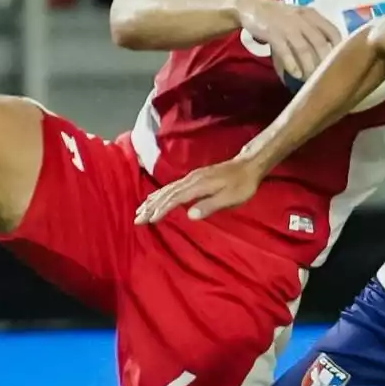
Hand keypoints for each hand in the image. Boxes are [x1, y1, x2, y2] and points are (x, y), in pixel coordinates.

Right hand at [135, 158, 263, 225]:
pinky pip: (172, 186)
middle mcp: (191, 180)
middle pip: (166, 193)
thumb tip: (190, 215)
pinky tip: (156, 197)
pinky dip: (160, 193)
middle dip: (150, 206)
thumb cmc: (242, 185)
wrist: (248, 165)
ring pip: (167, 189)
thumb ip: (210, 205)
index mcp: (198, 185)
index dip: (161, 210)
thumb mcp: (231, 198)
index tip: (149, 220)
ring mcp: (191, 177)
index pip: (174, 199)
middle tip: (136, 218)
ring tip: (139, 209)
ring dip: (152, 200)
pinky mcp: (193, 177)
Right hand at [235, 0, 344, 83]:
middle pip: (319, 42)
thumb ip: (309, 35)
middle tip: (326, 77)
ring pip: (303, 48)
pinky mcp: (272, 32)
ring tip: (310, 80)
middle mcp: (302, 19)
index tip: (340, 62)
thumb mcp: (298, 19)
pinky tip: (295, 74)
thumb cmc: (279, 17)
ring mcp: (287, 25)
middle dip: (323, 61)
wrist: (251, 6)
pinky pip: (285, 50)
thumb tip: (320, 60)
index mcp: (311, 15)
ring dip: (308, 66)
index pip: (332, 30)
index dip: (338, 47)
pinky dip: (291, 64)